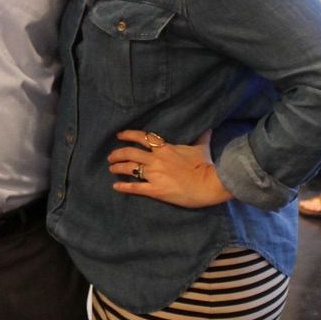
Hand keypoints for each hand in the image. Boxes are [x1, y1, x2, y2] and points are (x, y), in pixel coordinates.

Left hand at [108, 129, 232, 209]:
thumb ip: (202, 138)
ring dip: (117, 168)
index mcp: (165, 148)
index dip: (128, 135)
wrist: (209, 184)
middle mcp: (156, 160)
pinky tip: (115, 186)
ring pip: (129, 168)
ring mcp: (154, 175)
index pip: (142, 137)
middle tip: (111, 157)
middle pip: (129, 153)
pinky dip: (123, 187)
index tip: (119, 135)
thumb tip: (209, 129)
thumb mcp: (201, 148)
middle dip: (117, 154)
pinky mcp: (155, 190)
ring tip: (111, 169)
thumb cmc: (205, 166)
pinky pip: (135, 187)